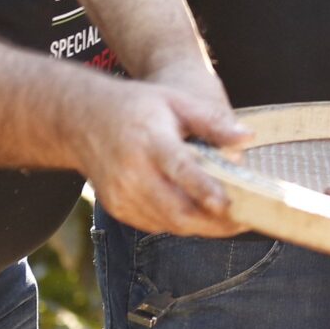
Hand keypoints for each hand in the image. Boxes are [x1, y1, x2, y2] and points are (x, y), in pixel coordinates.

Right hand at [76, 75, 249, 238]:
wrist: (81, 119)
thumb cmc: (137, 106)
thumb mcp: (176, 100)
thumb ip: (212, 121)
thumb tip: (248, 138)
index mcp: (149, 140)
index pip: (179, 169)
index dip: (204, 190)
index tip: (230, 204)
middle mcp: (131, 172)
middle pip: (176, 210)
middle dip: (214, 223)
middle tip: (246, 221)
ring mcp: (121, 194)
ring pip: (169, 224)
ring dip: (202, 227)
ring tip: (232, 221)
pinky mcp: (117, 208)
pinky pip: (156, 225)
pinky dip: (181, 223)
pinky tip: (200, 215)